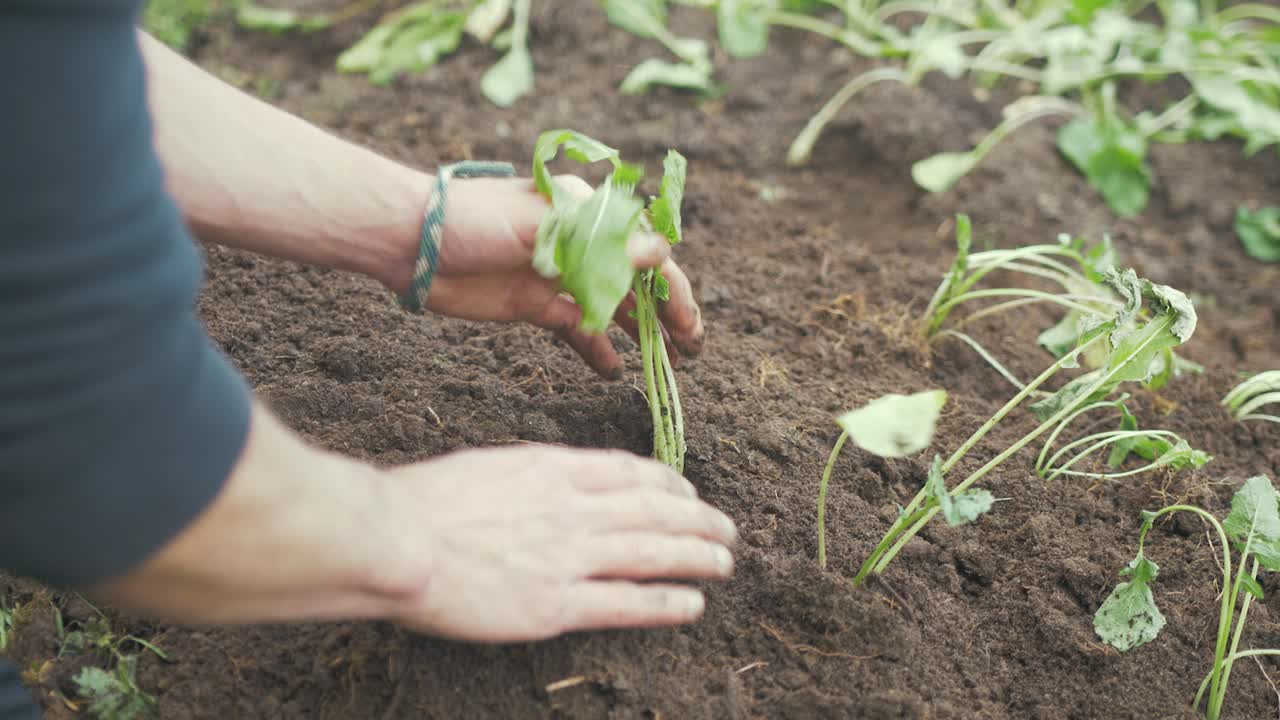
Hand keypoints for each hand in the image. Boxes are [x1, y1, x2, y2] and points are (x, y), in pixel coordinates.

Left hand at [385, 175, 705, 378]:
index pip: (644, 251)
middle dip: (665, 314)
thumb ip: (600, 244)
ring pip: (611, 307)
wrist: (412, 241)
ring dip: (639, 333)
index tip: (687, 322)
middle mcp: (580, 244)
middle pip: (635, 281)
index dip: (671, 287)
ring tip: (666, 363)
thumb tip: (659, 252)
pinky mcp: (534, 304)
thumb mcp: (541, 227)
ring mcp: (558, 276)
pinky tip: (615, 370)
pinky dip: (596, 349)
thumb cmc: (475, 219)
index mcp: (587, 214)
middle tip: (691, 348)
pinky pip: (576, 329)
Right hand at [385, 444, 736, 642]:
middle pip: (655, 511)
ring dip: (697, 558)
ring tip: (725, 563)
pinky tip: (692, 605)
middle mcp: (573, 509)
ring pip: (653, 553)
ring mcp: (569, 557)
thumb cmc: (424, 501)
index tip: (688, 492)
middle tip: (728, 529)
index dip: (668, 484)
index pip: (629, 473)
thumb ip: (529, 477)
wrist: (396, 539)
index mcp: (553, 470)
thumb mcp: (488, 467)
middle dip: (699, 520)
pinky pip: (625, 604)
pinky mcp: (556, 604)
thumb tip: (550, 482)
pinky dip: (665, 603)